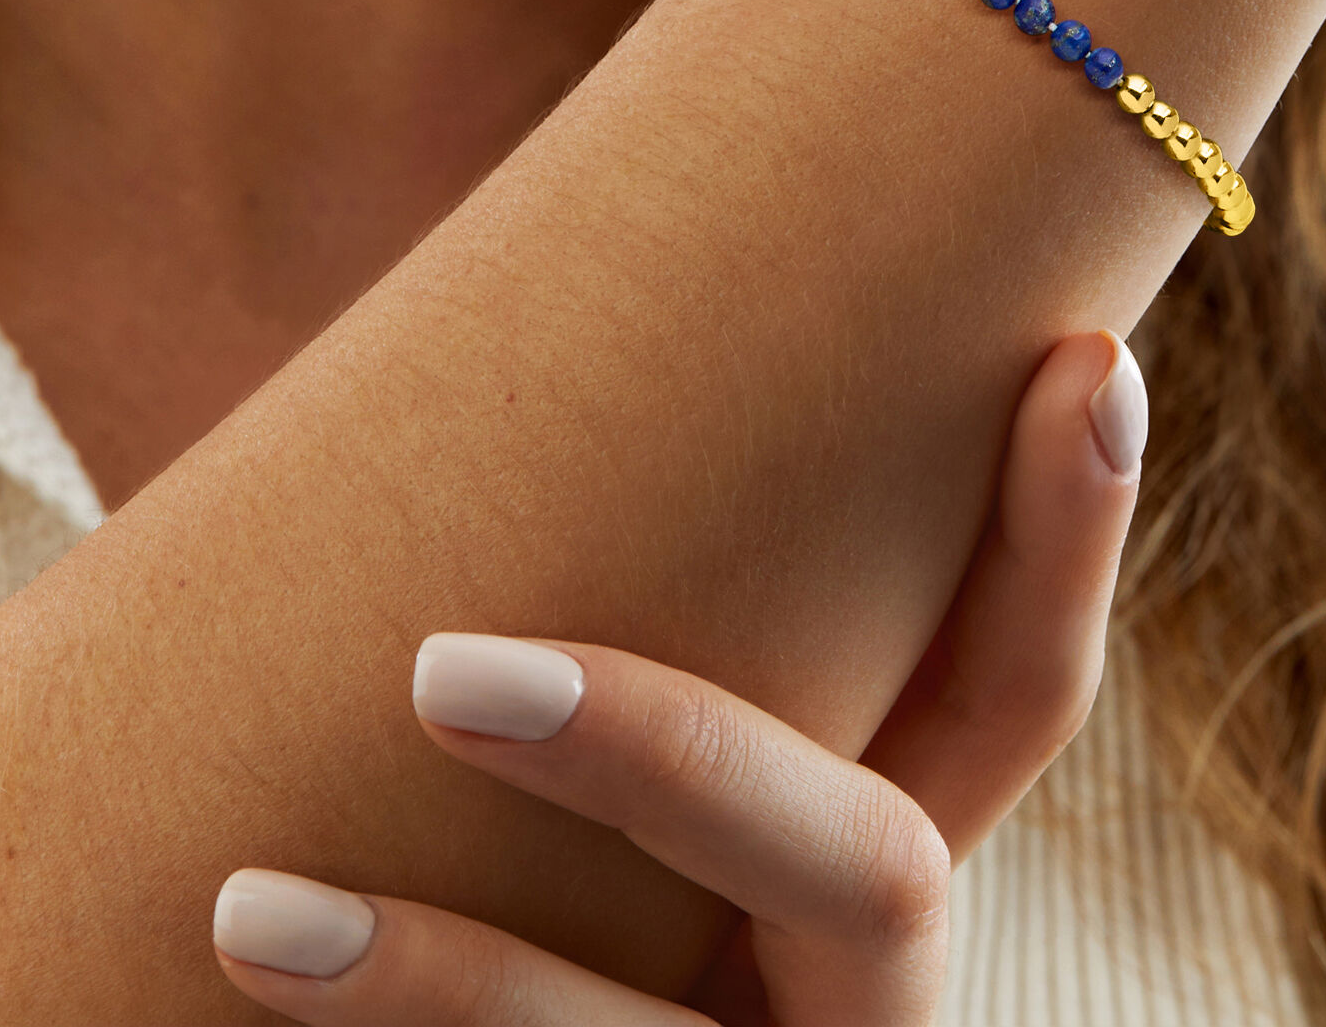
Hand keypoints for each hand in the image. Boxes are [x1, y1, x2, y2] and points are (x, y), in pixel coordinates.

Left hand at [209, 328, 1146, 1025]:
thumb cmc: (601, 915)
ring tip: (251, 911)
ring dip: (445, 987)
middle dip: (680, 760)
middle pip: (880, 872)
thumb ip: (679, 662)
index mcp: (882, 869)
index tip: (1082, 363)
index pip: (1024, 693)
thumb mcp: (668, 823)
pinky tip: (243, 980)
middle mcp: (866, 997)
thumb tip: (532, 391)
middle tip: (447, 674)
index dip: (1071, 542)